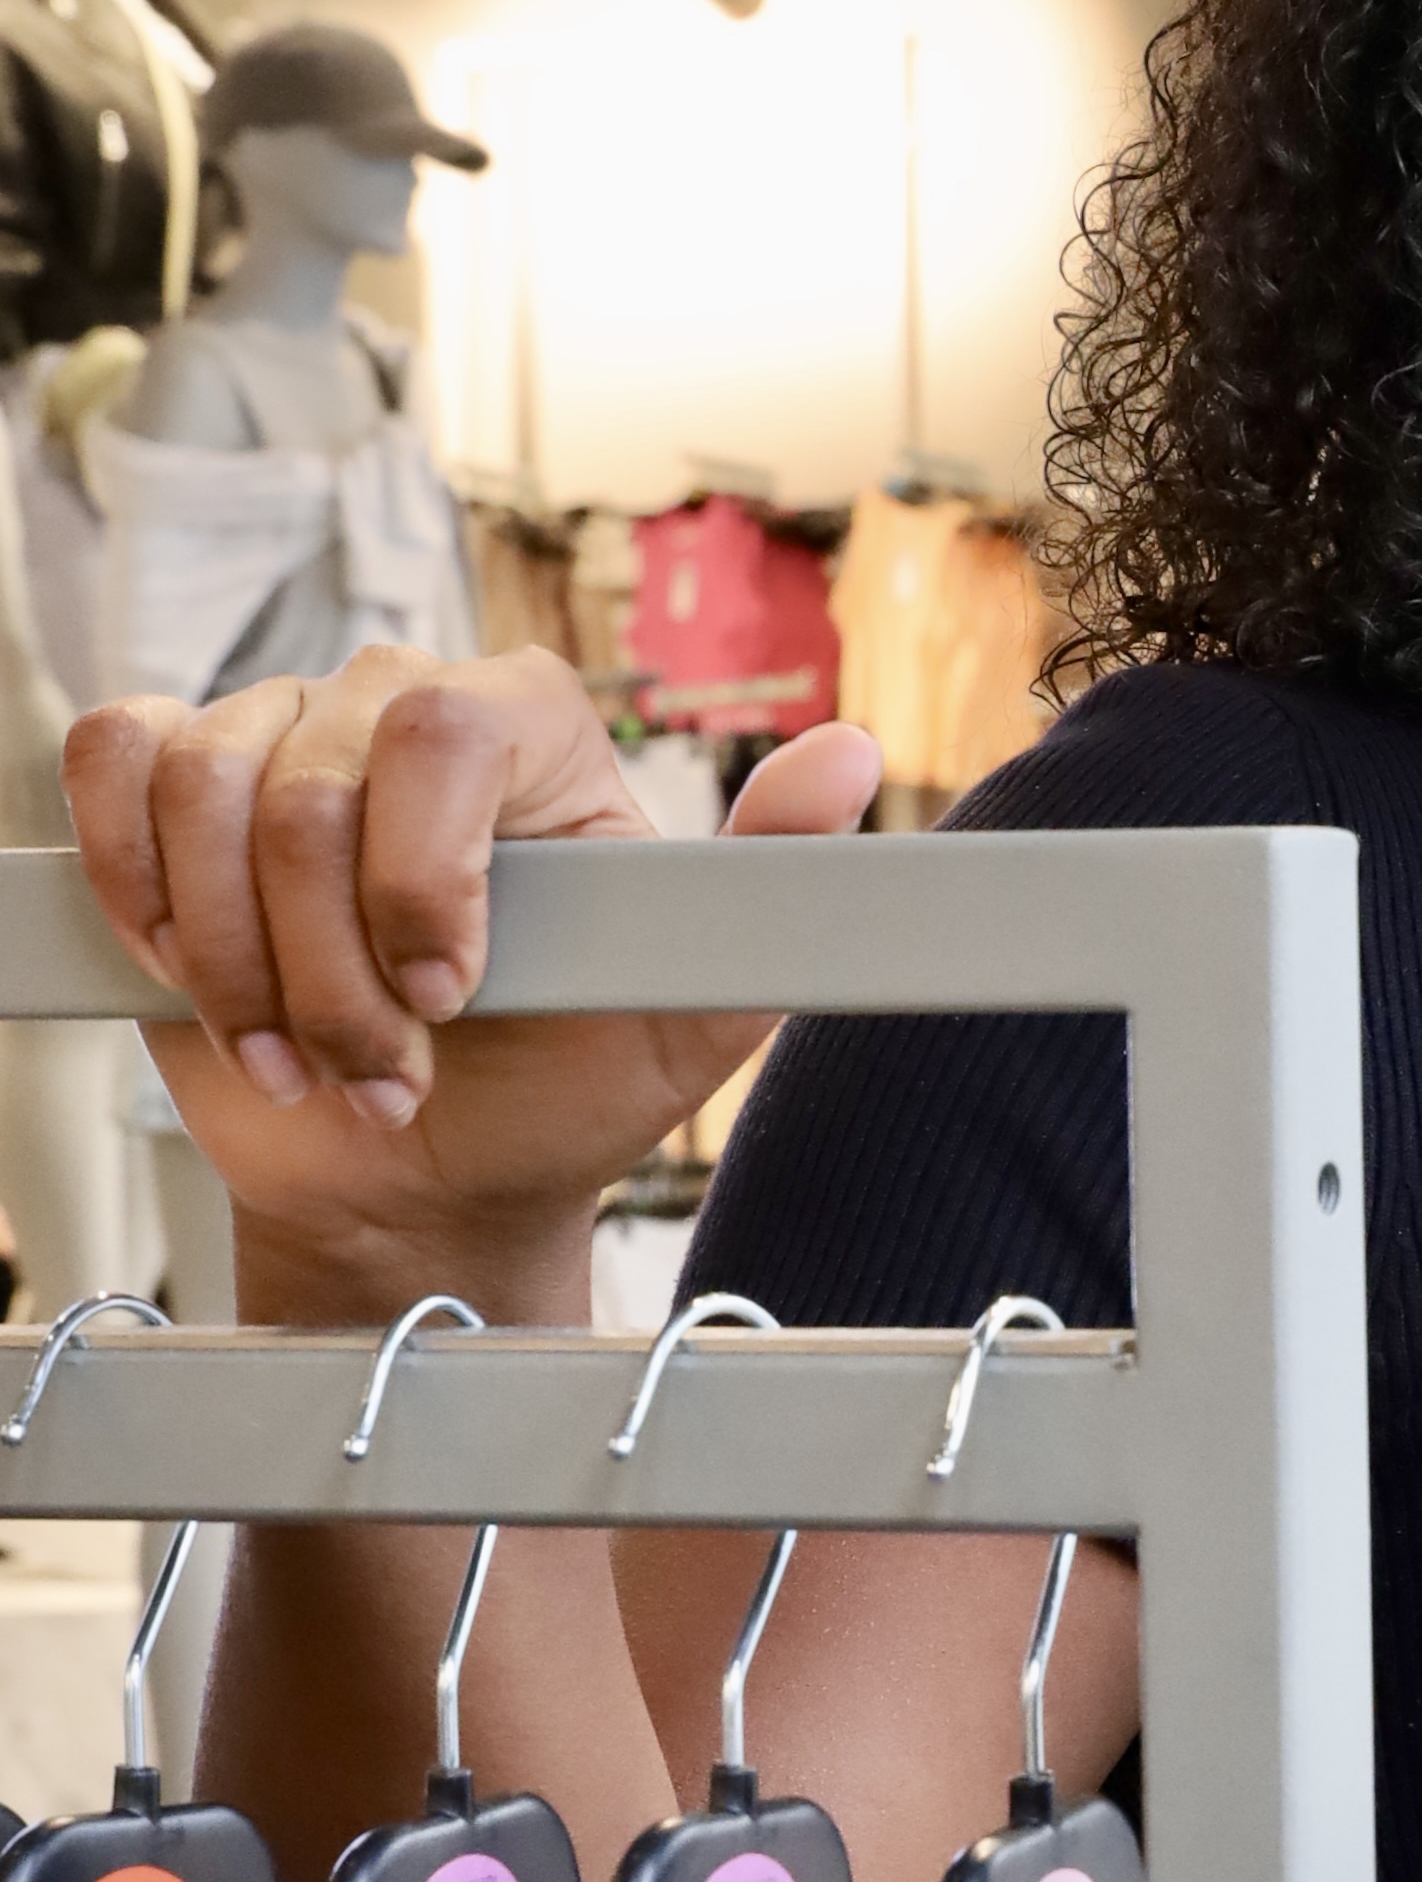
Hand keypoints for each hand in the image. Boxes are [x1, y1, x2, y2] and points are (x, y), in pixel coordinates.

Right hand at [62, 647, 881, 1305]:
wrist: (433, 1176)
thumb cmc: (564, 1088)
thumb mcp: (692, 1016)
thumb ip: (764, 887)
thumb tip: (848, 756)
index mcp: (530, 728)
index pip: (439, 736)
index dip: (419, 876)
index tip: (448, 997)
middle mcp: (398, 705)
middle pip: (308, 789)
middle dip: (331, 969)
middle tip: (383, 1075)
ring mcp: (279, 736)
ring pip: (202, 795)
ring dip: (241, 966)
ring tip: (302, 1059)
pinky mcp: (175, 789)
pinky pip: (113, 770)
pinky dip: (138, 892)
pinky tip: (201, 977)